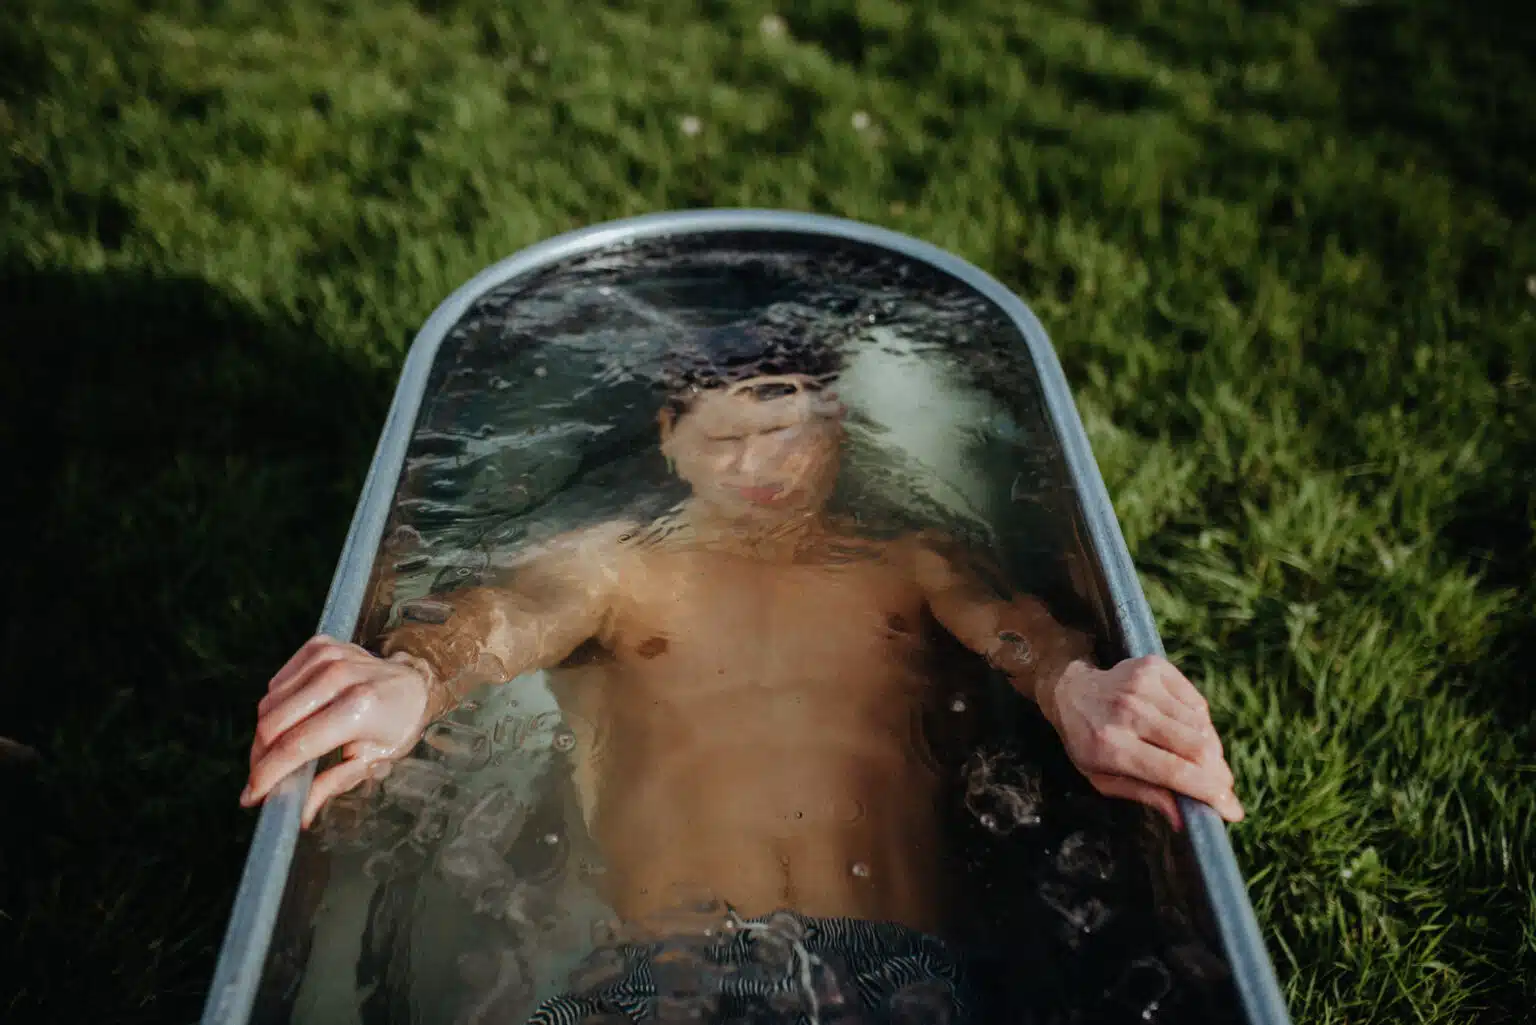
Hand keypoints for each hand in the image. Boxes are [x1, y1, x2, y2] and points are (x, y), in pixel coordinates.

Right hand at [241, 635, 435, 827]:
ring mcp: (328, 657)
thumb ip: (333, 784)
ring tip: (279, 753)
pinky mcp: (319, 646)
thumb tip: (301, 816)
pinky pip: (277, 683)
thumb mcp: (374, 760)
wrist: (416, 682)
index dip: (267, 774)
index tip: (251, 797)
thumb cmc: (397, 725)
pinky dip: (277, 706)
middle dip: (260, 758)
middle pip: (273, 724)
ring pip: (269, 703)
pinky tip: (293, 719)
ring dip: (266, 734)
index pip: (295, 745)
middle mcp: (339, 677)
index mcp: (358, 708)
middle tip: (262, 779)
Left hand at [1038, 654, 1242, 829]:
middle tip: (1222, 789)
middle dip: (1219, 774)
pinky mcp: (1154, 667)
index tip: (1233, 811)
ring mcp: (1142, 685)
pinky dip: (1201, 724)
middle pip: (1196, 748)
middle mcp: (1128, 712)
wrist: (1070, 691)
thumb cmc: (1087, 743)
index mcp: (1112, 746)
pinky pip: (1197, 703)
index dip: (1210, 793)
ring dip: (1211, 751)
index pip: (1175, 771)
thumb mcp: (1103, 779)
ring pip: (1201, 726)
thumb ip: (1145, 796)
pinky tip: (1187, 731)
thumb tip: (1183, 821)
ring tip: (1201, 761)